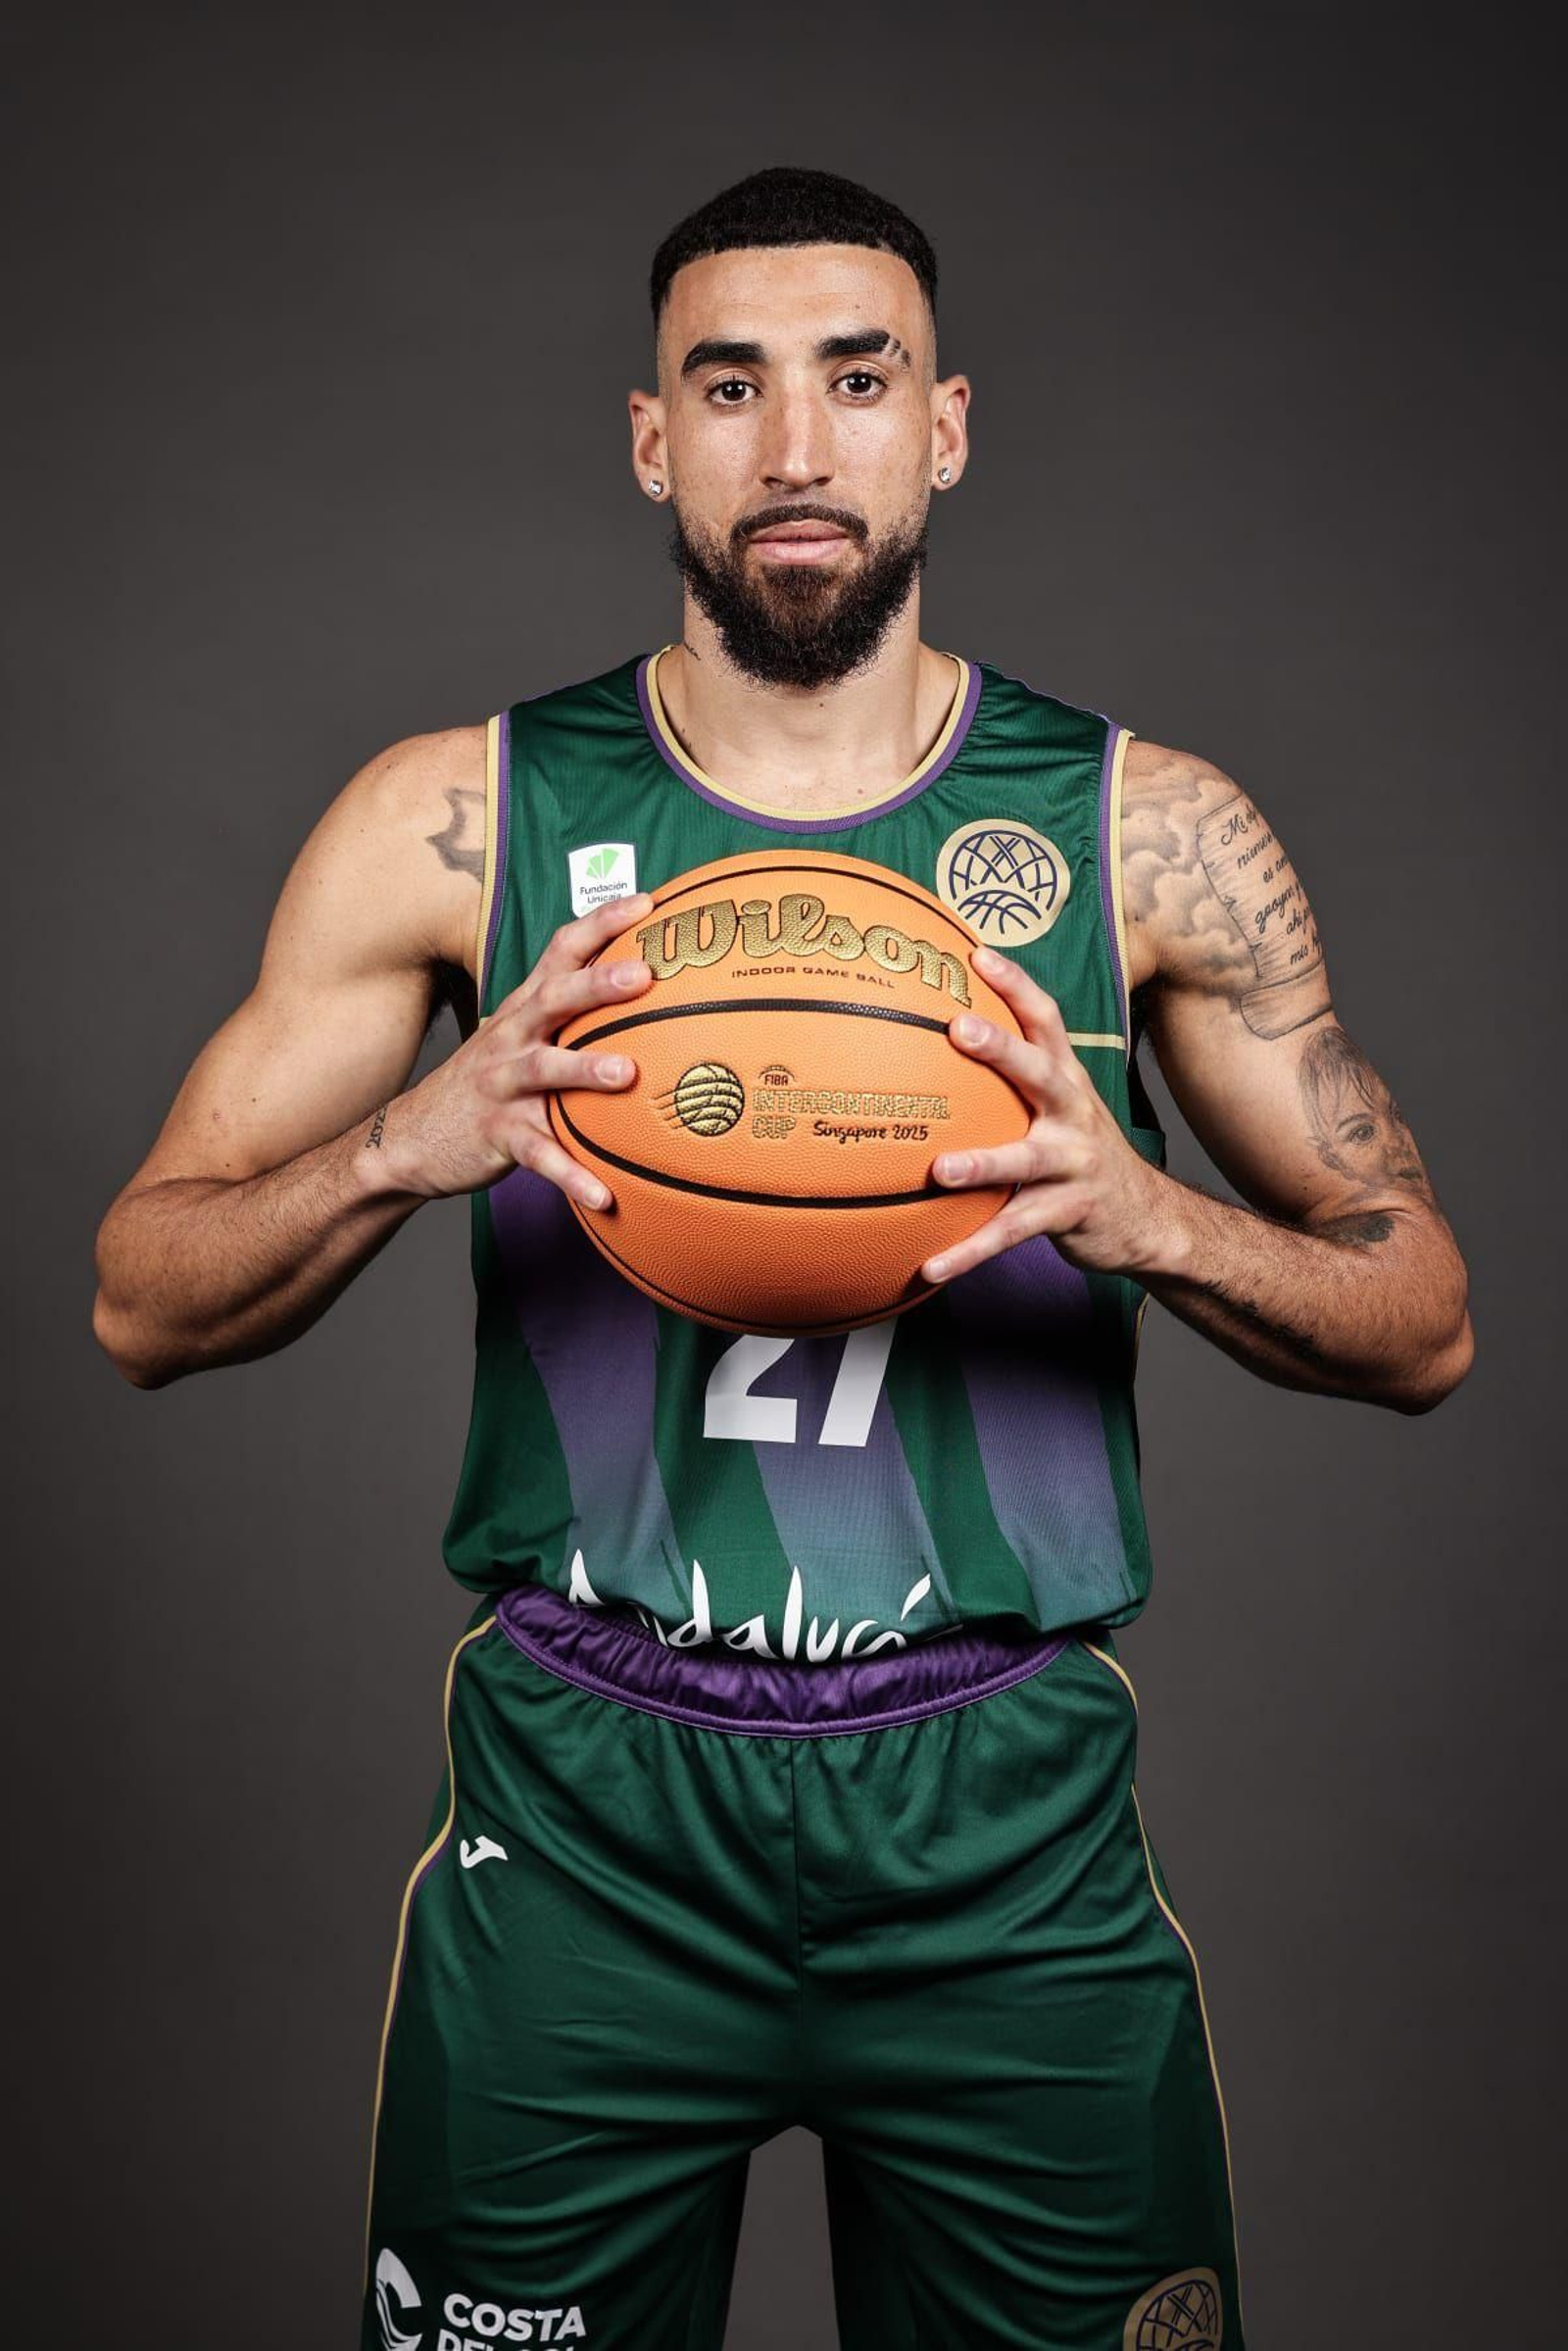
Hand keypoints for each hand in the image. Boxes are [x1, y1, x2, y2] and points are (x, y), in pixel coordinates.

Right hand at [378, 894, 656, 1204]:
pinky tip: (605, 1196)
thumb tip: (648, 995)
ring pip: (543, 1071)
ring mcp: (502, 1086)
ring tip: (627, 1074)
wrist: (413, 1138)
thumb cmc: (489, 1084)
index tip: (649, 903)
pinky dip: (571, 1175)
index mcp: (525, 1009)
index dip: (602, 924)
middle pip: (555, 1000)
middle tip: (644, 975)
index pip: (562, 951)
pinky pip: (538, 1155)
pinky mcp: (497, 1134)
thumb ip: (571, 1017)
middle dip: (598, 985)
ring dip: (584, 1070)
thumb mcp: (520, 1038)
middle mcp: (512, 1038)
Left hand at [920, 945, 1166, 1283]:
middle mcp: (1075, 1115)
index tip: (976, 954)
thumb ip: (1016, 1077)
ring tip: (939, 1170)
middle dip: (1001, 1049)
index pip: (1046, 1021)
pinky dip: (969, 1250)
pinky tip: (929, 1265)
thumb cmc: (1081, 1155)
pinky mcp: (1069, 1215)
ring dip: (983, 1163)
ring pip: (1026, 1161)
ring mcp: (1074, 1165)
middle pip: (1040, 1074)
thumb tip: (945, 1033)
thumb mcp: (1062, 1107)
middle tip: (958, 1028)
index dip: (1016, 984)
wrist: (1150, 1219)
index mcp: (1068, 1082)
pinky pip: (1012, 1233)